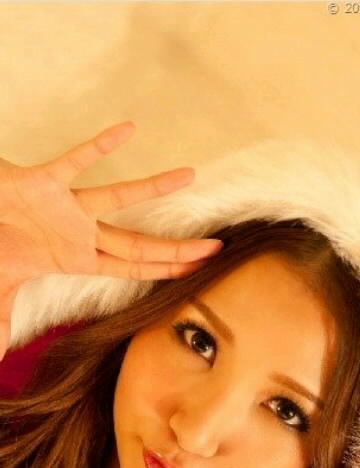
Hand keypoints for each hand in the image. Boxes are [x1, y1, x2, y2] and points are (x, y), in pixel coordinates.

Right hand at [0, 121, 222, 356]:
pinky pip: (75, 160)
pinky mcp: (45, 181)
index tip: (198, 274)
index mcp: (77, 259)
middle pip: (138, 244)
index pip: (131, 269)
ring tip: (190, 175)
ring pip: (118, 196)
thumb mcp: (0, 292)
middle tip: (218, 249)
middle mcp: (80, 233)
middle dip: (178, 249)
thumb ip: (3, 325)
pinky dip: (99, 146)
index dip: (165, 272)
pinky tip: (128, 130)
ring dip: (154, 188)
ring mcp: (67, 206)